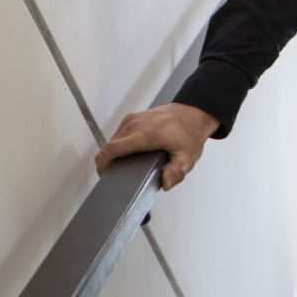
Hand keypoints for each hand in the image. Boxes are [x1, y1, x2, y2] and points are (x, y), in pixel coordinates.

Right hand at [94, 102, 220, 190]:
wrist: (193, 113)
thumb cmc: (189, 135)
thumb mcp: (188, 157)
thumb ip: (177, 172)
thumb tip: (165, 183)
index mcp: (146, 135)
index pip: (112, 149)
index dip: (103, 164)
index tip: (104, 175)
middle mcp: (136, 124)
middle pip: (108, 146)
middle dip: (107, 162)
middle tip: (116, 175)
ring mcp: (133, 119)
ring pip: (112, 140)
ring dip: (113, 153)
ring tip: (123, 166)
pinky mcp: (133, 117)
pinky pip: (118, 134)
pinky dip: (119, 145)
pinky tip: (127, 154)